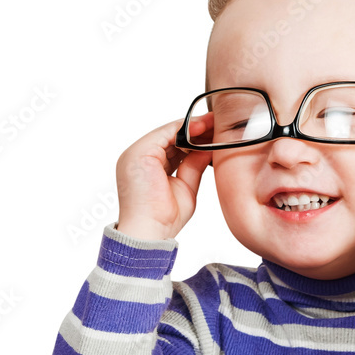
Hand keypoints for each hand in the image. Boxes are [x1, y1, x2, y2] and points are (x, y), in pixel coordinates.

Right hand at [114, 113, 213, 240]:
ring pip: (168, 132)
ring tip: (214, 122)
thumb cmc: (164, 218)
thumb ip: (194, 165)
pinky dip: (184, 128)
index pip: (172, 146)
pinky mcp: (139, 153)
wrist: (151, 232)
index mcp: (147, 167)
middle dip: (196, 130)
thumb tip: (207, 149)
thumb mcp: (186, 186)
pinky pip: (165, 133)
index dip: (194, 138)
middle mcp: (138, 158)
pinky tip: (201, 127)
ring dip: (192, 127)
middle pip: (170, 137)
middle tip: (218, 122)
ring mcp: (136, 154)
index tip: (214, 131)